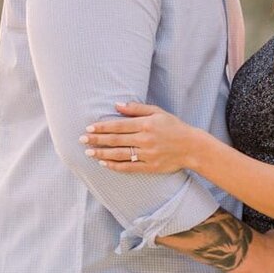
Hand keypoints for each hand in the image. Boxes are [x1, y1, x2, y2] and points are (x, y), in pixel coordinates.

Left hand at [81, 102, 196, 173]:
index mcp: (145, 125)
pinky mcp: (149, 167)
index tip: (89, 128)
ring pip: (119, 154)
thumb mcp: (157, 112)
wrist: (192, 147)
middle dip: (96, 140)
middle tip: (81, 140)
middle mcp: (145, 140)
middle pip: (115, 140)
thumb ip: (136, 108)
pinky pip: (128, 167)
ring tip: (88, 152)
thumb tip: (117, 105)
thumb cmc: (174, 127)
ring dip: (102, 153)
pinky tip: (104, 163)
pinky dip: (115, 166)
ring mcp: (147, 155)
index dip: (102, 128)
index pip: (118, 126)